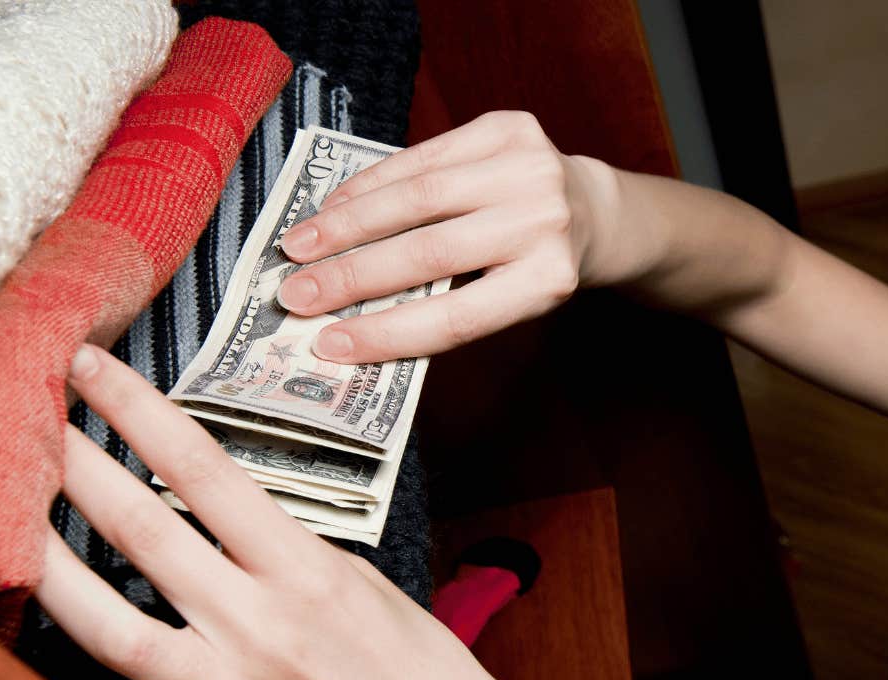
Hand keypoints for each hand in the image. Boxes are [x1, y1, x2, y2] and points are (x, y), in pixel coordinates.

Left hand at [37, 344, 552, 679]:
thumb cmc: (424, 669)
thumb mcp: (361, 581)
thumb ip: (281, 550)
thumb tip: (205, 517)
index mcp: (304, 570)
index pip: (202, 469)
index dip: (135, 411)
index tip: (87, 369)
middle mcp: (262, 628)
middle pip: (143, 534)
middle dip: (74, 467)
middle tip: (23, 424)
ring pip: (114, 633)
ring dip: (50, 575)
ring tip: (8, 531)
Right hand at [275, 110, 626, 364]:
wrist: (593, 208)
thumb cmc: (538, 265)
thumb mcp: (513, 298)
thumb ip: (449, 302)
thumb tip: (350, 319)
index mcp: (548, 281)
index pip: (457, 317)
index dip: (388, 333)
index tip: (329, 344)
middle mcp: (544, 222)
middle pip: (430, 253)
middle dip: (351, 276)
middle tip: (294, 294)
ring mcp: (529, 168)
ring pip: (418, 197)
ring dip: (347, 224)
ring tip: (299, 246)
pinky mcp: (509, 127)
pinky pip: (422, 156)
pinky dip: (370, 183)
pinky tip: (333, 205)